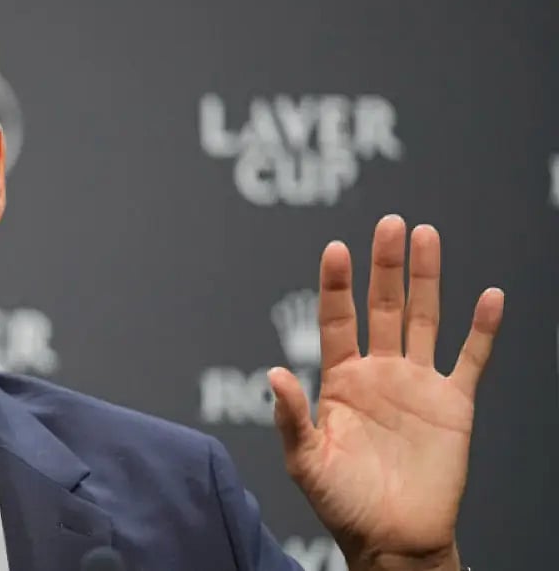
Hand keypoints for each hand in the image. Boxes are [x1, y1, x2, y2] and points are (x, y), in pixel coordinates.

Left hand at [268, 215, 503, 570]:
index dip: (336, 285)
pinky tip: (489, 296)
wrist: (392, 538)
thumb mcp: (306, 461)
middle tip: (389, 223)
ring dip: (427, 279)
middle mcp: (379, 372)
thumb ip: (290, 417)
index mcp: (340, 380)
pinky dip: (483, 329)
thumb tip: (271, 374)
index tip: (335, 248)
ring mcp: (418, 384)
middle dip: (385, 266)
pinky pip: (472, 359)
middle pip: (384, 306)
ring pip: (425, 319)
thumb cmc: (342, 502)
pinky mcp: (454, 404)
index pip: (337, 320)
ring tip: (427, 235)